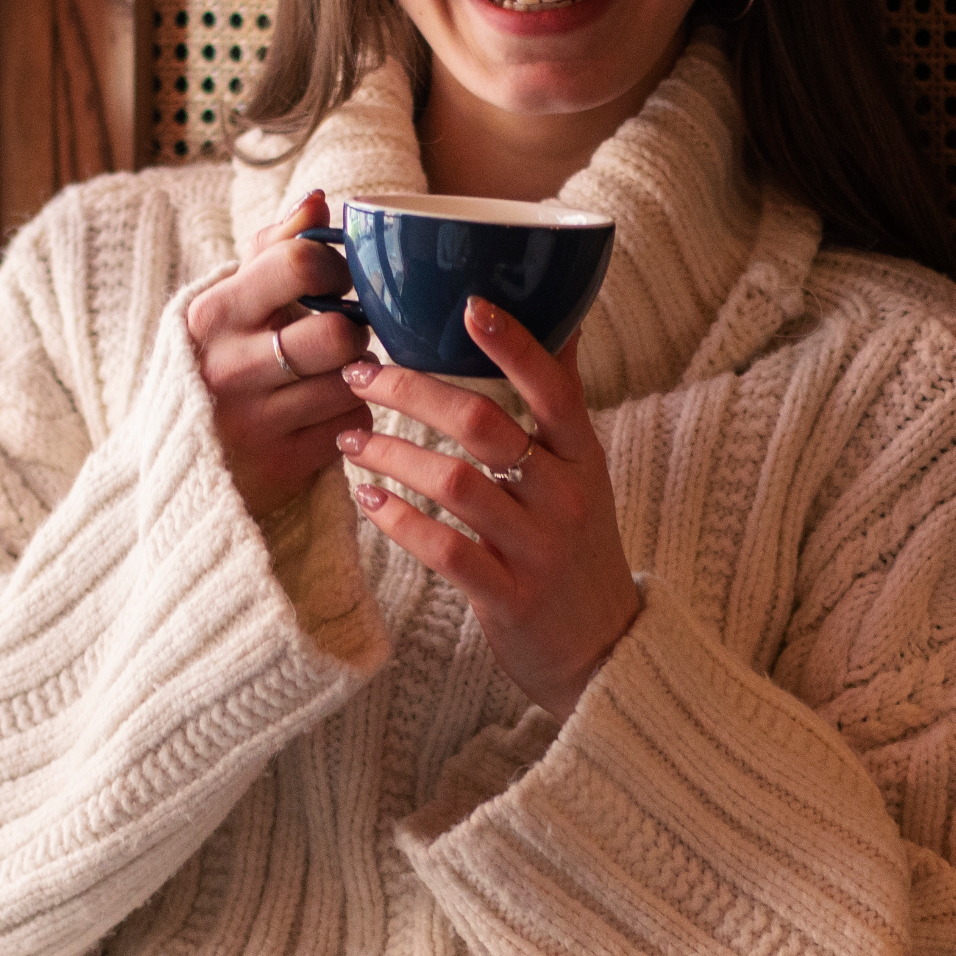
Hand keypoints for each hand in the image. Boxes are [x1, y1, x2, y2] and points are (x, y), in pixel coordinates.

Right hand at [183, 189, 368, 515]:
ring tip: (330, 374)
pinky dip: (350, 413)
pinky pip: (353, 423)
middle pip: (339, 333)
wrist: (178, 463)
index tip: (332, 283)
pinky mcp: (283, 464)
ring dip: (356, 376)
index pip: (300, 263)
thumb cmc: (213, 364)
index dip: (334, 268)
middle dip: (353, 332)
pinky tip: (323, 411)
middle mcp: (230, 367)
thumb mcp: (225, 304)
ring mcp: (256, 421)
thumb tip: (318, 200)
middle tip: (340, 337)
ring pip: (353, 381)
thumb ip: (271, 250)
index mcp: (213, 314)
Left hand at [336, 297, 640, 713]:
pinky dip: (397, 519)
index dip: (513, 344)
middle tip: (361, 373)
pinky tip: (366, 498)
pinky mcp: (507, 596)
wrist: (604, 650)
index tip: (467, 304)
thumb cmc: (580, 547)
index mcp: (581, 456)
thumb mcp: (584, 472)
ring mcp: (536, 548)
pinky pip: (443, 549)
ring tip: (350, 439)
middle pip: (484, 426)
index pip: (554, 387)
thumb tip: (562, 313)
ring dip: (392, 454)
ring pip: (454, 484)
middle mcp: (563, 496)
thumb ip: (562, 401)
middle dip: (413, 392)